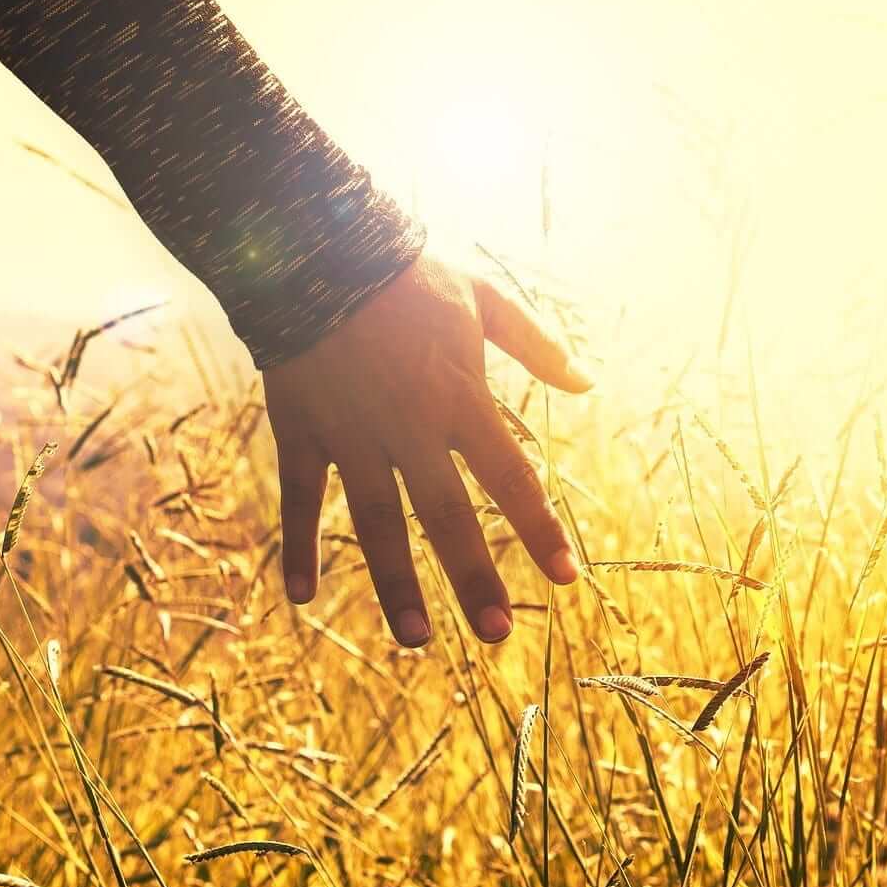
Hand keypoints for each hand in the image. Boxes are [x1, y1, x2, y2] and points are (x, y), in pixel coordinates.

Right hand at [261, 252, 592, 646]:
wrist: (317, 247)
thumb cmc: (408, 273)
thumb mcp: (483, 298)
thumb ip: (537, 344)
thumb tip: (588, 383)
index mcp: (460, 398)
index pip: (511, 478)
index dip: (540, 529)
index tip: (567, 578)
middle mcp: (409, 427)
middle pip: (448, 515)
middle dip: (474, 576)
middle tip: (498, 635)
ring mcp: (352, 434)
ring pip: (377, 521)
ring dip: (396, 583)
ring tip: (417, 639)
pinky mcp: (302, 430)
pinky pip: (301, 497)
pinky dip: (298, 546)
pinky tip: (300, 596)